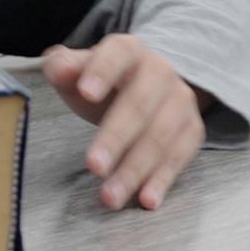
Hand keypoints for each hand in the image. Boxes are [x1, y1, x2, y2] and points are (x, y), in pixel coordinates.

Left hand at [41, 36, 206, 212]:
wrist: (147, 84)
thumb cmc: (104, 80)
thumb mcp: (79, 70)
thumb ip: (64, 67)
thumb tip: (56, 67)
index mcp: (128, 50)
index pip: (117, 54)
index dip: (102, 71)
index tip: (85, 92)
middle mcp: (161, 71)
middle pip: (139, 104)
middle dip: (115, 138)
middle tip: (93, 166)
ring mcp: (181, 101)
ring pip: (160, 136)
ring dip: (135, 169)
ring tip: (110, 196)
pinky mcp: (192, 129)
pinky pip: (180, 156)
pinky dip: (163, 179)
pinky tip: (146, 199)